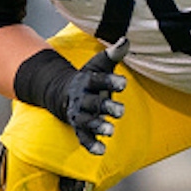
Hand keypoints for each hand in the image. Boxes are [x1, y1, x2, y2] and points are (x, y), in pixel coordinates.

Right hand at [59, 38, 128, 154]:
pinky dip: (91, 145)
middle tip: (121, 112)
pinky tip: (102, 151)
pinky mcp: (79, 128)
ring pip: (87, 122)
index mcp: (87, 81)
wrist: (63, 93)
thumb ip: (113, 54)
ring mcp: (79, 114)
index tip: (124, 84)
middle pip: (93, 103)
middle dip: (106, 107)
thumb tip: (127, 39)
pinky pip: (83, 137)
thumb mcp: (99, 64)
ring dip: (98, 127)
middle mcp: (81, 98)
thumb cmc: (89, 78)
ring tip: (110, 131)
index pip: (98, 80)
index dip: (110, 82)